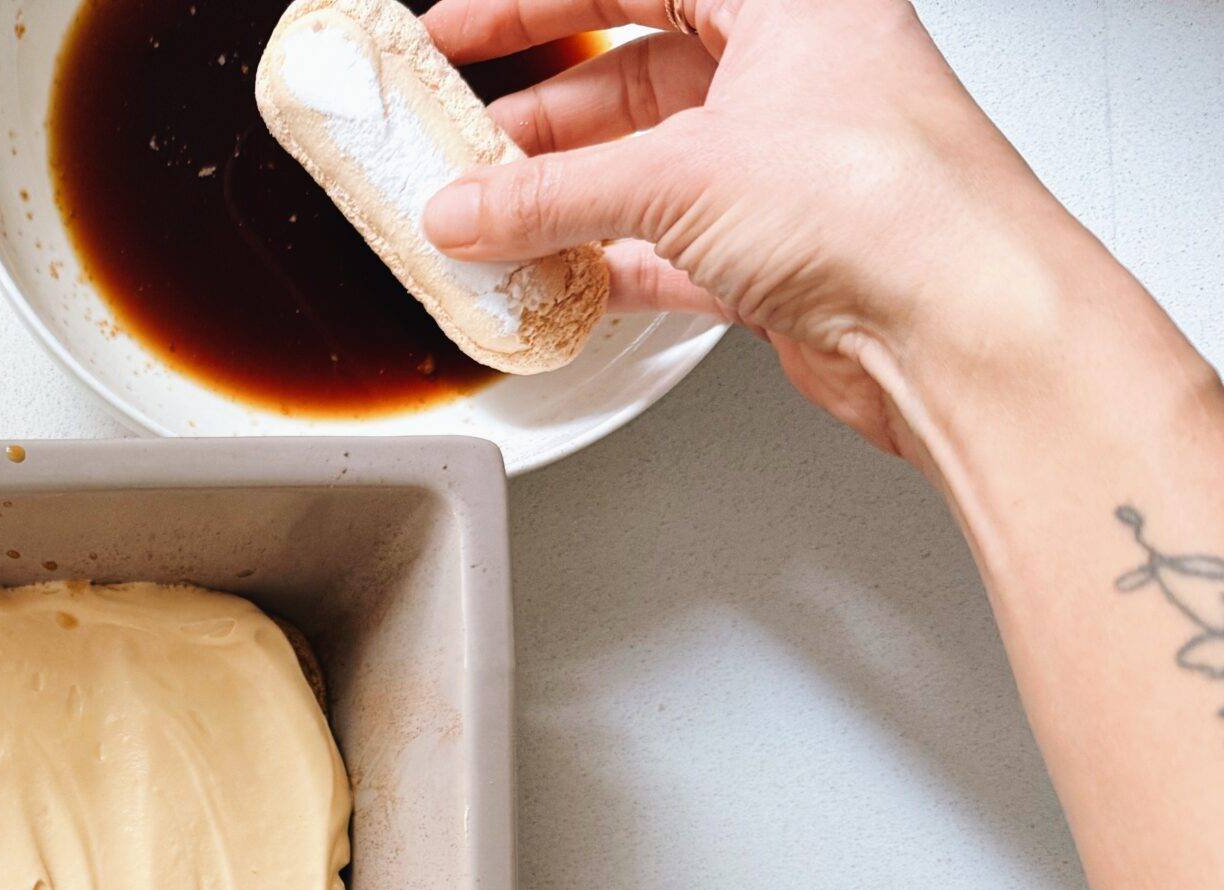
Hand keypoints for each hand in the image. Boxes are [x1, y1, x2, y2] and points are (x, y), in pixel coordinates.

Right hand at [416, 0, 1100, 462]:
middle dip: (541, 120)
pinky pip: (667, 247)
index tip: (461, 34)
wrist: (960, 326)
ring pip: (647, 169)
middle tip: (462, 144)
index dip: (538, 5)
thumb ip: (551, 197)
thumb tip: (470, 206)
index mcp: (792, 3)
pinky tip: (550, 278)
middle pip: (635, 77)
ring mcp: (789, 168)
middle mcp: (797, 76)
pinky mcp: (781, 254)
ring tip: (485, 220)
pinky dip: (604, 263)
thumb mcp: (680, 176)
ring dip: (564, 200)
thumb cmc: (889, 202)